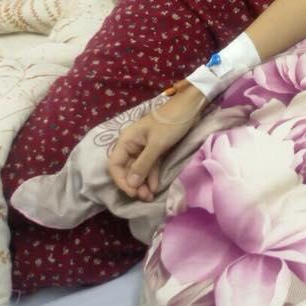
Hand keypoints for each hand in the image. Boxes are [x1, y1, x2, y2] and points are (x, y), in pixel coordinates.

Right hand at [107, 81, 206, 200]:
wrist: (189, 108)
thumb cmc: (170, 123)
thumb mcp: (156, 144)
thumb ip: (143, 164)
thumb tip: (131, 184)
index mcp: (126, 141)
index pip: (115, 165)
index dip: (121, 180)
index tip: (133, 192)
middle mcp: (132, 145)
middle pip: (127, 169)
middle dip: (134, 184)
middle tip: (145, 197)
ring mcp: (144, 148)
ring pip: (140, 170)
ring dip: (144, 183)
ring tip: (150, 197)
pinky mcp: (156, 150)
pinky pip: (151, 166)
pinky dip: (152, 177)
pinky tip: (156, 187)